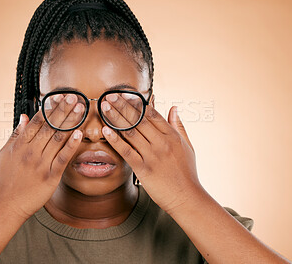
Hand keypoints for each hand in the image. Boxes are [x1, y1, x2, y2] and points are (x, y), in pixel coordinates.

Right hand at [0, 94, 84, 219]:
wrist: (6, 205)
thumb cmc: (4, 179)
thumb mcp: (4, 154)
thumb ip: (15, 135)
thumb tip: (24, 117)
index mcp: (20, 144)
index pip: (38, 121)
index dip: (50, 107)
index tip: (60, 96)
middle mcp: (31, 151)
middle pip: (50, 126)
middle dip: (63, 110)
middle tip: (74, 97)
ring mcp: (41, 163)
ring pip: (59, 138)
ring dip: (71, 122)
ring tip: (80, 109)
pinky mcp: (51, 176)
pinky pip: (63, 158)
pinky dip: (72, 145)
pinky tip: (80, 133)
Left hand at [100, 93, 201, 212]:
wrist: (187, 198)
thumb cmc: (187, 173)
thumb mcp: (187, 146)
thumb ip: (178, 126)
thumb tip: (174, 107)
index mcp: (171, 135)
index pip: (151, 113)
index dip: (136, 102)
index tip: (124, 93)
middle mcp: (161, 143)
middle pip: (138, 120)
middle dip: (122, 106)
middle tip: (108, 96)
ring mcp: (152, 155)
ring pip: (130, 132)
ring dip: (115, 118)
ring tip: (104, 108)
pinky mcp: (144, 169)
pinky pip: (127, 151)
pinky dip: (115, 140)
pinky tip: (105, 130)